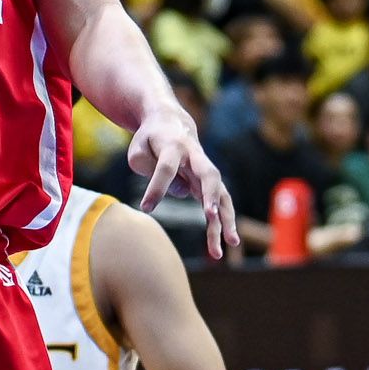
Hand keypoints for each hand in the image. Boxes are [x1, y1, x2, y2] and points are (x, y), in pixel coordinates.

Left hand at [127, 103, 237, 258]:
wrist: (171, 123)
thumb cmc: (149, 139)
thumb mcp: (138, 150)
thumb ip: (150, 168)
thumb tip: (180, 191)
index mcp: (172, 146)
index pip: (166, 169)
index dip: (156, 188)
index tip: (145, 208)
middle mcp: (194, 157)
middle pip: (208, 175)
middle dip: (211, 195)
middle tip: (210, 215)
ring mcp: (205, 170)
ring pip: (221, 192)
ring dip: (226, 218)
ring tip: (229, 244)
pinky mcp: (210, 182)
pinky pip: (220, 203)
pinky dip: (224, 223)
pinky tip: (222, 247)